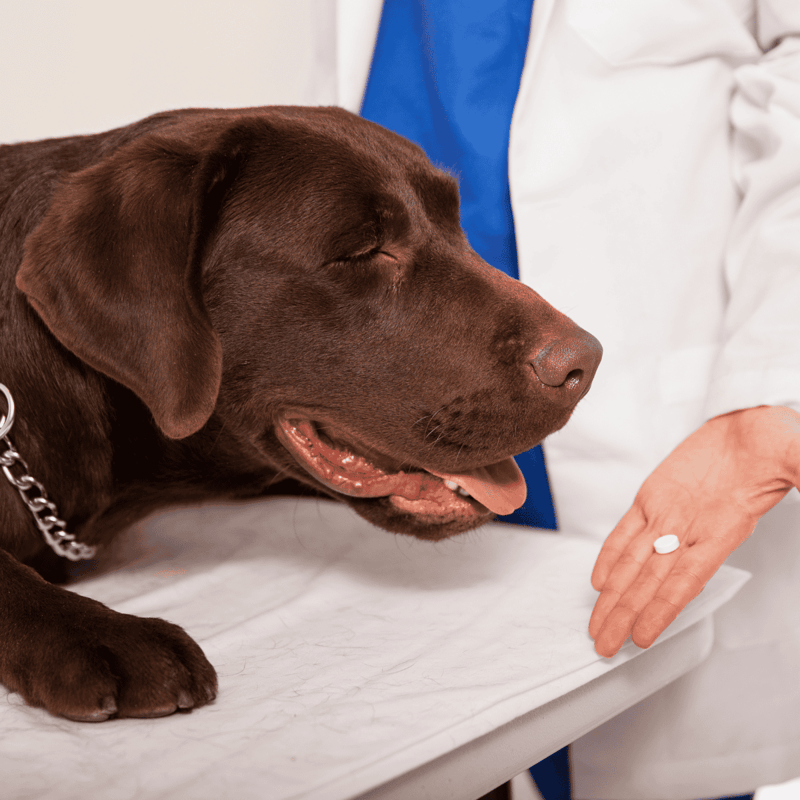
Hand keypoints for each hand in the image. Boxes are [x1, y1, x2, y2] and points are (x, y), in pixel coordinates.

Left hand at [589, 405, 799, 656]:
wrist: (748, 430)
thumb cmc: (770, 449)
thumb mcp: (796, 462)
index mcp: (720, 532)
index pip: (684, 582)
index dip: (661, 611)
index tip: (641, 638)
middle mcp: (688, 530)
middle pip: (649, 581)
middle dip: (624, 614)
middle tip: (604, 645)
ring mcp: (666, 515)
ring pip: (632, 561)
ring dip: (613, 594)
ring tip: (597, 623)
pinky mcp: (651, 497)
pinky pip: (625, 531)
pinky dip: (610, 554)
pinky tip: (600, 579)